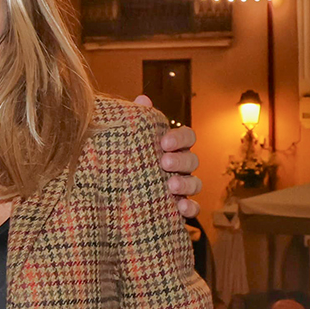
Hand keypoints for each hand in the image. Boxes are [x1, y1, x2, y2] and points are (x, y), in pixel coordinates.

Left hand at [135, 95, 201, 217]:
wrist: (114, 196)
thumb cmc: (126, 160)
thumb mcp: (128, 141)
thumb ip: (138, 122)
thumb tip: (142, 100)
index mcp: (172, 147)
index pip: (187, 137)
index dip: (179, 138)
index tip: (163, 142)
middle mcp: (180, 166)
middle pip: (192, 159)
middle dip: (181, 160)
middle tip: (164, 162)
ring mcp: (182, 187)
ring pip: (195, 184)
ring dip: (186, 184)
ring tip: (172, 185)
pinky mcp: (178, 207)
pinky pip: (193, 209)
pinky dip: (190, 208)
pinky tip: (181, 209)